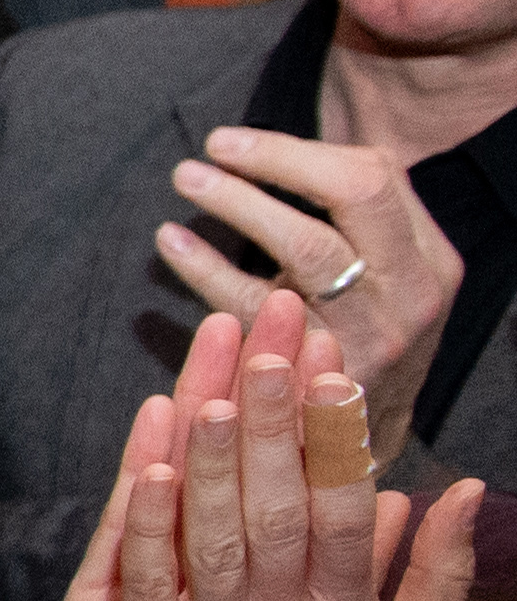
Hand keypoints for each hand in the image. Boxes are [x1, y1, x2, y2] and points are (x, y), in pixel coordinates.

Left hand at [110, 326, 476, 600]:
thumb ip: (439, 572)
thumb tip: (462, 487)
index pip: (343, 508)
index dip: (339, 439)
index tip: (336, 372)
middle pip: (279, 506)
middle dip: (276, 423)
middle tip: (270, 345)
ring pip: (214, 535)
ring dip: (216, 461)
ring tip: (216, 388)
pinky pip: (151, 583)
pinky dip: (152, 525)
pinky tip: (150, 468)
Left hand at [158, 124, 463, 462]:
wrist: (356, 457)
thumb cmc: (349, 349)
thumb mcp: (375, 285)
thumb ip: (346, 226)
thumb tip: (269, 154)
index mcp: (430, 261)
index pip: (374, 178)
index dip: (296, 152)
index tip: (232, 143)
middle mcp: (412, 294)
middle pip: (352, 197)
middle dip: (275, 165)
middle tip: (207, 152)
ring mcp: (371, 338)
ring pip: (306, 248)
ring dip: (239, 205)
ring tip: (187, 182)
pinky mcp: (317, 377)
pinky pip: (253, 309)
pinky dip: (206, 268)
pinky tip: (171, 244)